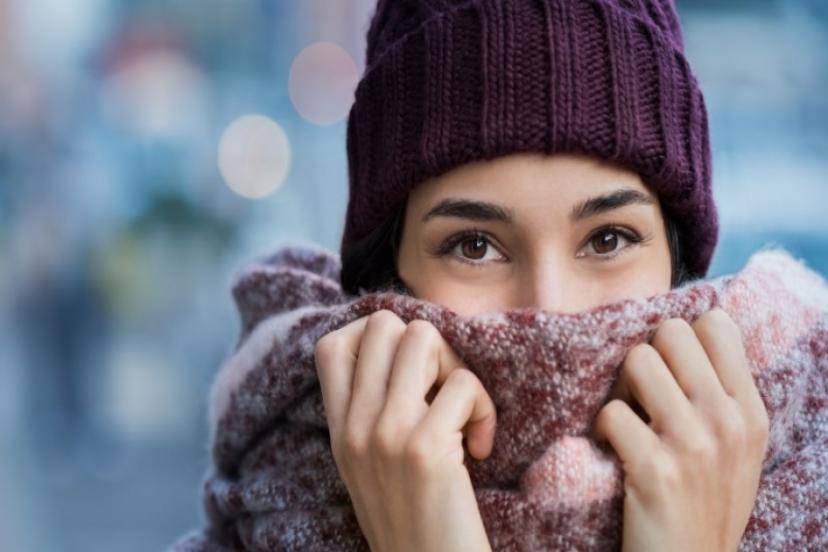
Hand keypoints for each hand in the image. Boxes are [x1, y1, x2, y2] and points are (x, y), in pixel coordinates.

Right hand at [314, 310, 495, 551]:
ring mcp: (385, 433)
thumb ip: (371, 414)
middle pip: (383, 324)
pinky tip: (480, 449)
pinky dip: (484, 410)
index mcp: (339, 429)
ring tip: (461, 413)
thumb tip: (407, 351)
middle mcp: (354, 425)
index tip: (409, 374)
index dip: (376, 339)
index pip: (332, 346)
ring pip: (422, 337)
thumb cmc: (413, 521)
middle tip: (442, 391)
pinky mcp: (424, 447)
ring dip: (455, 368)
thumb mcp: (370, 466)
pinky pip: (463, 384)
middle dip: (426, 346)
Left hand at [592, 308, 769, 551]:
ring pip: (637, 361)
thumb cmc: (706, 501)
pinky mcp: (654, 469)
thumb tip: (684, 335)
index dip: (683, 338)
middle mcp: (727, 420)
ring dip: (621, 388)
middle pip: (670, 332)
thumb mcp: (738, 448)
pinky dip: (602, 428)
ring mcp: (692, 444)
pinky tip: (612, 449)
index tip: (672, 369)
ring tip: (628, 419)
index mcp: (750, 411)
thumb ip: (721, 396)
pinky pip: (611, 412)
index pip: (717, 323)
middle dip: (648, 356)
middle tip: (643, 394)